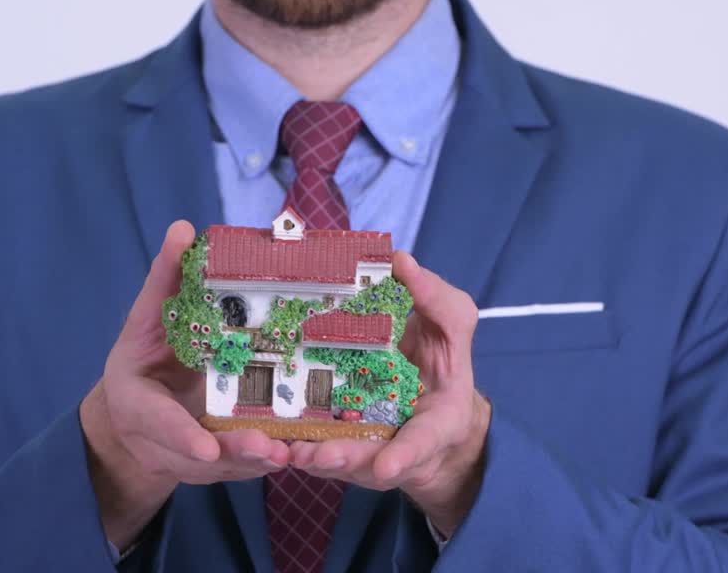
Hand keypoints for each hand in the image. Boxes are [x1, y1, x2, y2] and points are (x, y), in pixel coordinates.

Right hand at [80, 221, 290, 548]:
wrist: (136, 415)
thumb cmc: (145, 358)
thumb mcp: (147, 319)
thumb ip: (165, 279)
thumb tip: (184, 229)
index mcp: (140, 404)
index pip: (158, 420)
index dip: (179, 434)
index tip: (204, 446)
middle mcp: (170, 437)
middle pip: (204, 454)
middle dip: (236, 454)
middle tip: (270, 449)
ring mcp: (198, 455)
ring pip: (231, 466)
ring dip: (260, 462)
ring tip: (290, 453)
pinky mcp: (224, 460)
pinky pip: (248, 465)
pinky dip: (272, 460)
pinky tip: (303, 450)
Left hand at [288, 251, 491, 537]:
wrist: (424, 390)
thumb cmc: (440, 359)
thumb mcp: (452, 325)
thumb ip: (434, 298)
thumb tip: (399, 261)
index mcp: (436, 423)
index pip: (422, 442)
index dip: (405, 455)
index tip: (387, 466)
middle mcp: (400, 447)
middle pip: (372, 460)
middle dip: (346, 457)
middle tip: (321, 455)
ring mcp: (367, 446)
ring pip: (339, 458)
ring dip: (316, 455)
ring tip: (294, 450)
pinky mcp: (338, 439)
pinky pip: (317, 444)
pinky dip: (299, 443)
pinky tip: (276, 437)